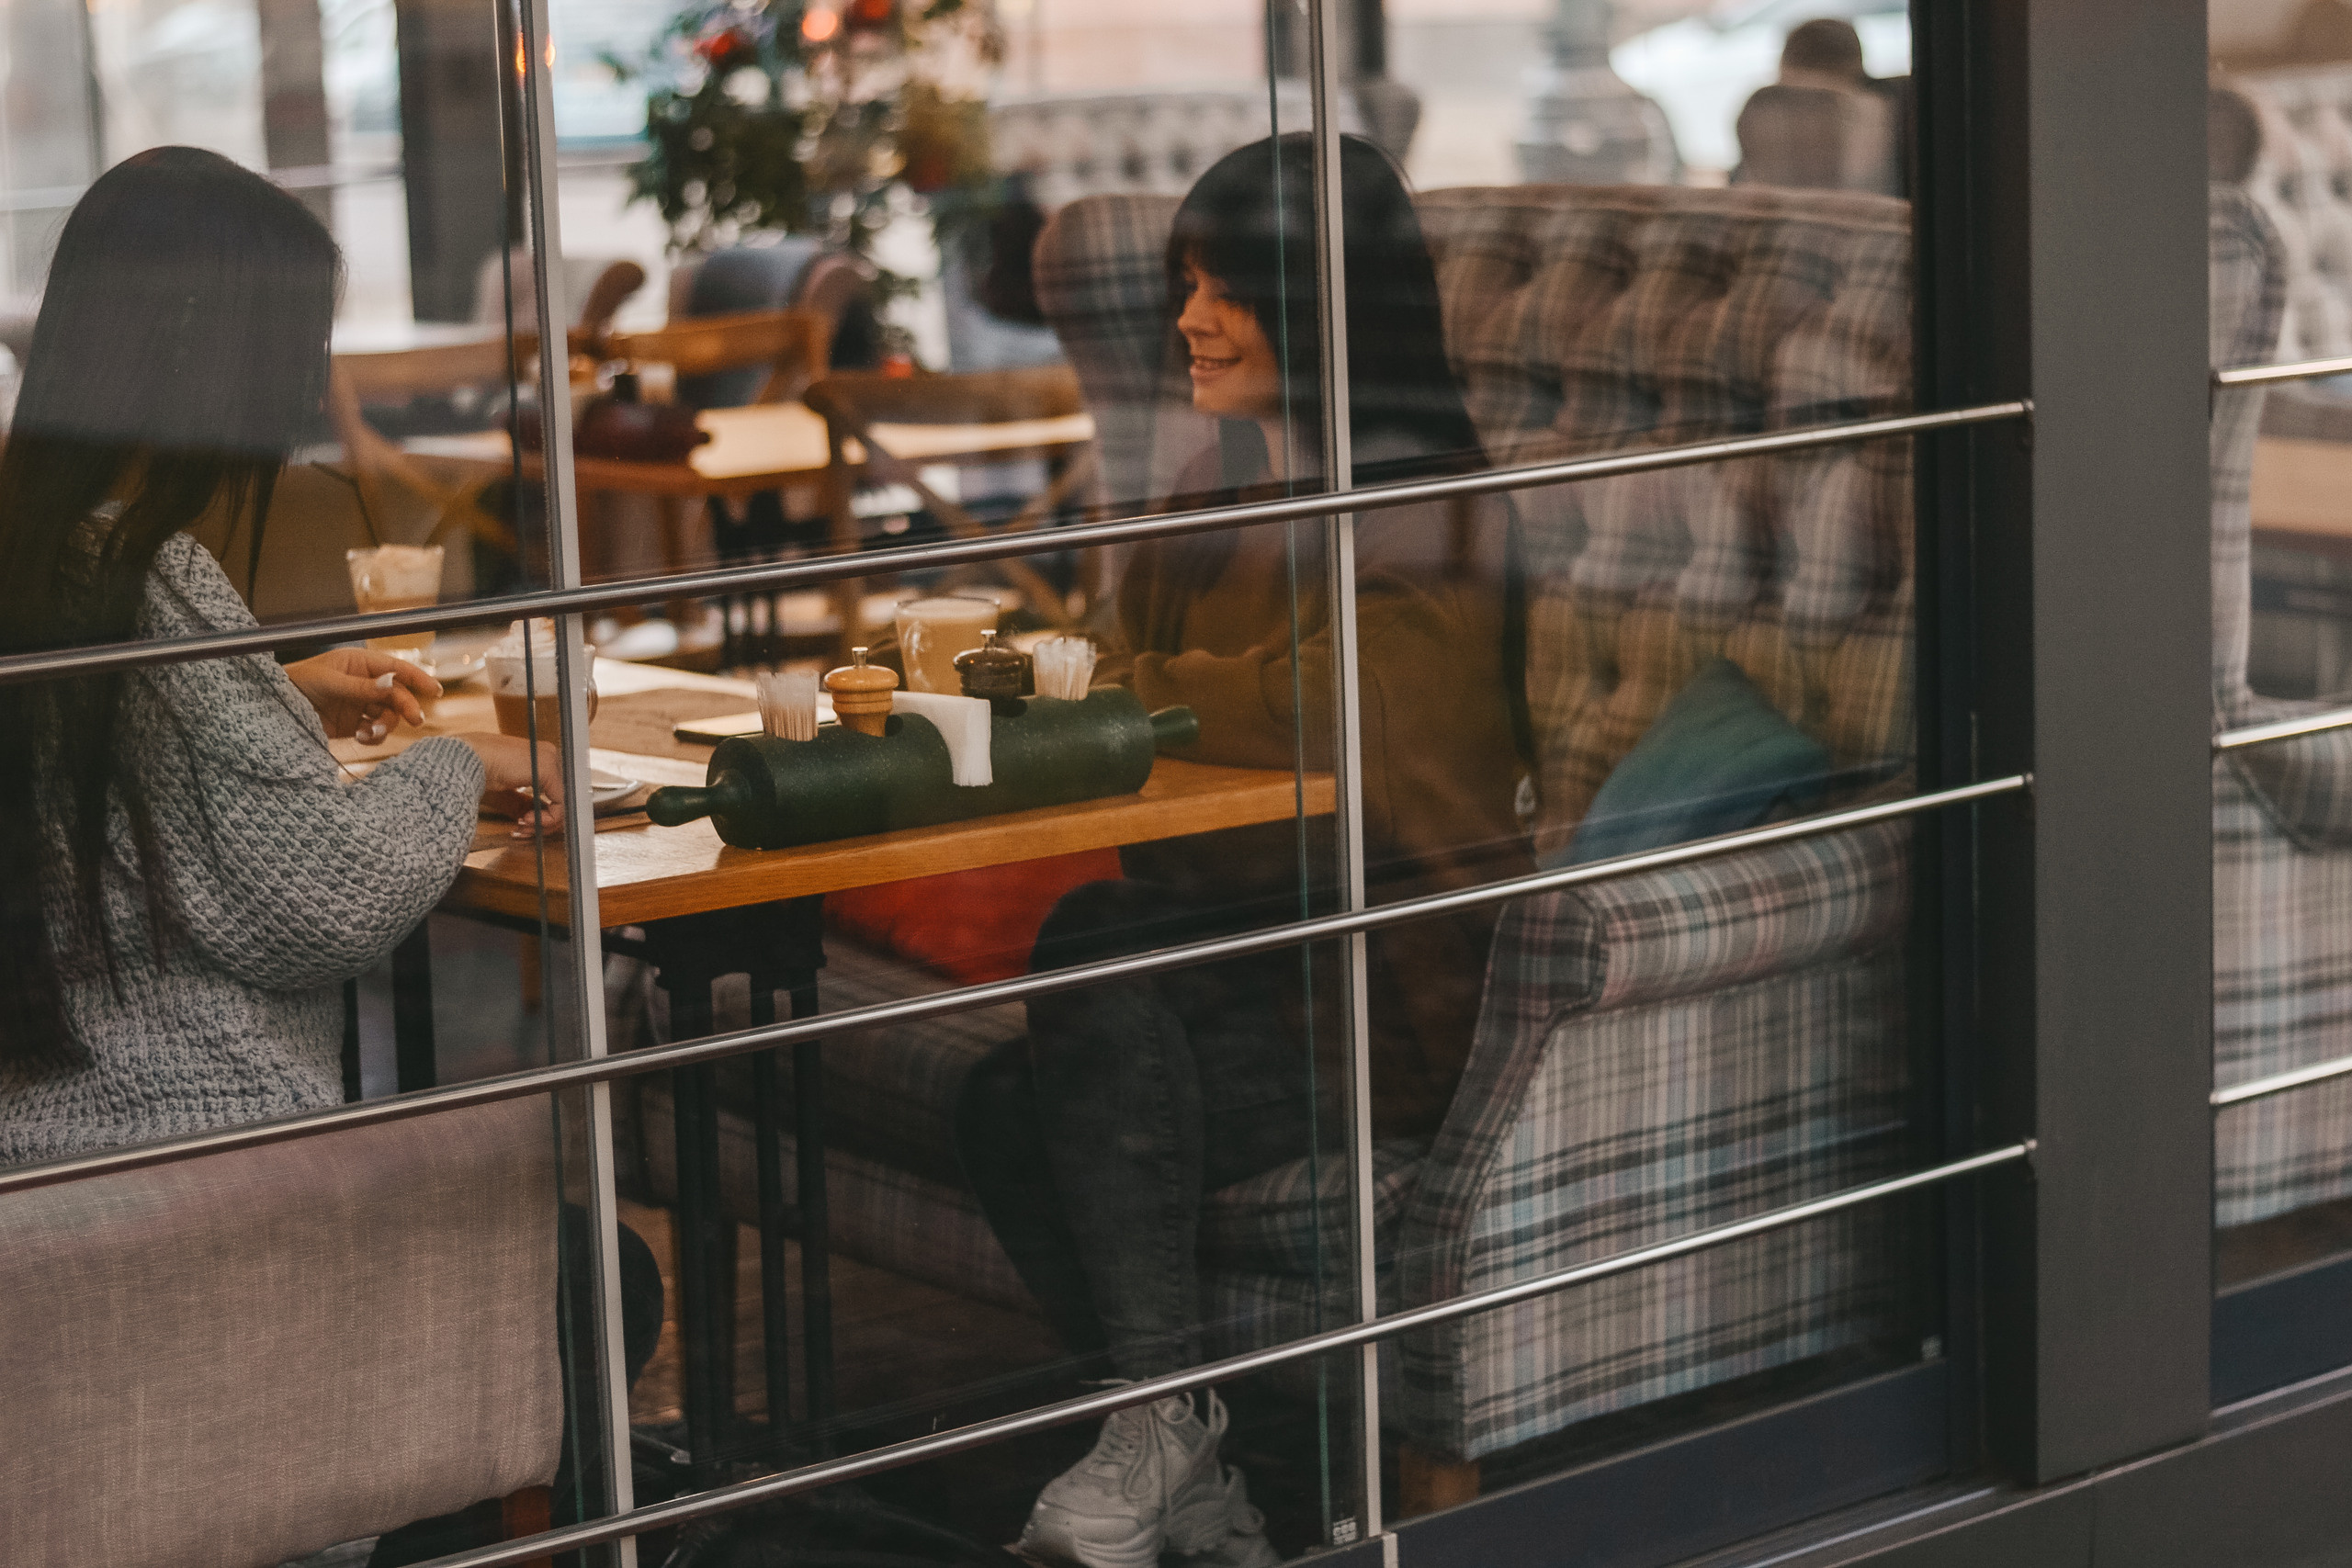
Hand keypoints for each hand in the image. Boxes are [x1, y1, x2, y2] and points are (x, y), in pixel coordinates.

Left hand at [287, 649, 440, 744]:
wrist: (273, 710)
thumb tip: (391, 685)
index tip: (435, 691)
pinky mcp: (352, 725)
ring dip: (386, 726)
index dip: (417, 678)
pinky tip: (362, 738)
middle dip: (405, 707)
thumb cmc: (295, 684)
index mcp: (358, 664)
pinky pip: (375, 732)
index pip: (395, 669)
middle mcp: (363, 683)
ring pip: (388, 716)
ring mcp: (358, 705)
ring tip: (371, 734)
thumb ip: (361, 687)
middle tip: (415, 720)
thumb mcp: (328, 682)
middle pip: (397, 695)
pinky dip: (374, 737)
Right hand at [451, 732, 567, 836]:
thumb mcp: (506, 792)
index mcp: (538, 757)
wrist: (464, 763)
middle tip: (524, 830)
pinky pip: (560, 803)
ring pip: (563, 802)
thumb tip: (538, 818)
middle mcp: (549, 755)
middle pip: (561, 797)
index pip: (555, 790)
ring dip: (543, 822)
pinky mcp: (548, 769)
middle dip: (544, 821)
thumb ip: (524, 803)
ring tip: (522, 826)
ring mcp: (551, 759)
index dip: (543, 813)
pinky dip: (546, 819)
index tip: (524, 825)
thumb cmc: (476, 772)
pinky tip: (526, 821)